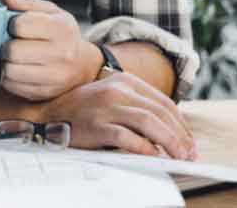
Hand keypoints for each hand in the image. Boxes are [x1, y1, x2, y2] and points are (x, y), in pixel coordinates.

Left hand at [0, 0, 98, 100]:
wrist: (84, 65)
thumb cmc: (61, 34)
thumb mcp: (50, 12)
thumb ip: (26, 4)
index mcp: (62, 28)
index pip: (19, 25)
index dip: (12, 25)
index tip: (16, 27)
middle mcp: (62, 54)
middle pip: (12, 50)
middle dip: (6, 45)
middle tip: (11, 43)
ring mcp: (55, 77)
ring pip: (10, 70)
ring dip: (5, 63)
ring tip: (13, 57)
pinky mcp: (45, 93)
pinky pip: (12, 86)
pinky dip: (9, 77)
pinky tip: (18, 69)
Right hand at [43, 71, 196, 159]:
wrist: (47, 114)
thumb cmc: (83, 111)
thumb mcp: (111, 98)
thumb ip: (136, 106)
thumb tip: (169, 130)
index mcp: (124, 81)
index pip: (163, 102)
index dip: (181, 124)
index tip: (189, 141)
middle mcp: (117, 91)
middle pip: (159, 113)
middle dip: (180, 136)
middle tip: (189, 154)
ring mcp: (106, 108)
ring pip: (149, 123)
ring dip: (169, 142)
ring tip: (179, 157)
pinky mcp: (97, 126)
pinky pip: (128, 137)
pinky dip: (145, 148)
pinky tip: (154, 156)